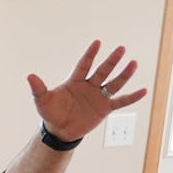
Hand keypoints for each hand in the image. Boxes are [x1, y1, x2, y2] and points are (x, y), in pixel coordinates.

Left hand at [27, 41, 146, 142]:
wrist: (60, 130)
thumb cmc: (51, 113)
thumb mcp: (43, 101)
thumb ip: (38, 88)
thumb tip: (29, 76)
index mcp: (75, 81)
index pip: (84, 65)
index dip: (90, 55)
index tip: (97, 42)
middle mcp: (89, 86)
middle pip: (102, 71)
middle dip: (111, 61)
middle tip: (121, 49)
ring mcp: (98, 97)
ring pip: (114, 83)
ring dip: (123, 74)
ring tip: (133, 63)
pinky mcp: (105, 109)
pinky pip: (121, 102)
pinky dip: (132, 97)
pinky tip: (144, 90)